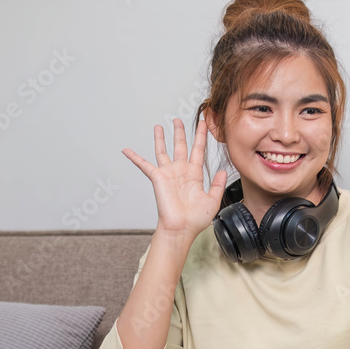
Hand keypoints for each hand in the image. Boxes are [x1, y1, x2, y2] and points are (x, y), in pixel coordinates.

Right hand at [122, 118, 227, 239]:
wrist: (181, 228)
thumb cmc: (195, 219)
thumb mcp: (213, 201)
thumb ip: (218, 185)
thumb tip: (223, 171)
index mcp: (195, 175)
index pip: (198, 150)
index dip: (201, 136)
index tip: (203, 124)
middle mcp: (181, 172)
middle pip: (180, 146)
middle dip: (180, 132)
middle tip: (179, 120)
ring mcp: (168, 174)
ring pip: (163, 151)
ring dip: (161, 138)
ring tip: (159, 126)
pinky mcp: (157, 178)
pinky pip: (144, 165)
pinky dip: (135, 157)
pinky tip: (127, 150)